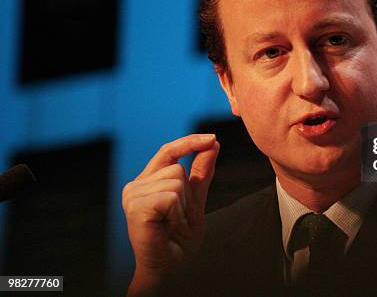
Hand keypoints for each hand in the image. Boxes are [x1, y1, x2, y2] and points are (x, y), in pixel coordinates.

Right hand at [122, 134, 219, 294]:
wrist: (170, 268)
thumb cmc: (179, 239)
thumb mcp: (195, 200)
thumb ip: (201, 173)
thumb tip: (212, 143)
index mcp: (148, 181)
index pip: (168, 151)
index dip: (189, 142)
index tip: (212, 138)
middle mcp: (136, 185)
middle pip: (177, 167)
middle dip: (187, 194)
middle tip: (178, 219)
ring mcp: (133, 195)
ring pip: (176, 180)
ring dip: (182, 206)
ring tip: (172, 224)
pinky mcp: (136, 206)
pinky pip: (171, 196)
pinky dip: (177, 214)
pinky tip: (167, 227)